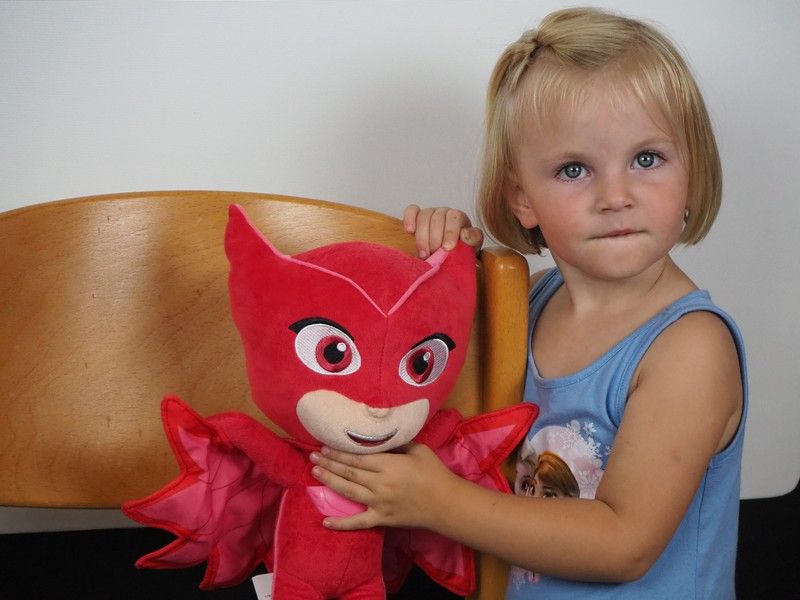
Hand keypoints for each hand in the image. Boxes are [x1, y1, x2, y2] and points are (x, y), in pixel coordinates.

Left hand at [310, 443, 456, 530]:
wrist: (446, 503)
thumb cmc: (434, 473)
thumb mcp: (418, 450)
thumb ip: (398, 443)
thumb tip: (381, 435)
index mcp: (388, 465)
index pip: (357, 457)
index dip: (339, 452)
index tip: (325, 446)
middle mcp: (380, 483)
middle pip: (349, 473)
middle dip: (329, 464)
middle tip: (313, 457)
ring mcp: (379, 503)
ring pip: (349, 492)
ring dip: (330, 482)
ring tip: (315, 473)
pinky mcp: (382, 519)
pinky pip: (358, 522)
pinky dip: (341, 524)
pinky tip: (325, 522)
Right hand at [403, 205, 483, 258]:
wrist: (450, 254)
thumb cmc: (462, 249)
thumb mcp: (472, 246)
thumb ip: (473, 239)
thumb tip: (464, 234)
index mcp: (459, 217)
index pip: (454, 217)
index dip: (450, 231)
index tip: (447, 247)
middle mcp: (444, 212)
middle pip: (437, 217)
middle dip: (434, 238)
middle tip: (434, 254)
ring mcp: (430, 213)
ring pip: (424, 216)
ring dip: (422, 236)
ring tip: (424, 253)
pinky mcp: (417, 216)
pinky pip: (412, 211)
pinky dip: (410, 219)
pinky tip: (410, 231)